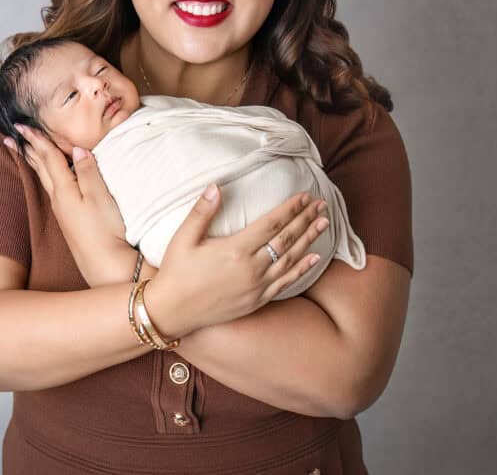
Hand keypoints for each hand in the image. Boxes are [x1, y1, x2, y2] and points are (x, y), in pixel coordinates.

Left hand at [6, 125, 131, 283]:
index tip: (22, 125)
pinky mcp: (69, 219)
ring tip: (23, 151)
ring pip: (45, 179)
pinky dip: (46, 175)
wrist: (106, 266)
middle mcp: (59, 199)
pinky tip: (50, 177)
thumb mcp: (100, 196)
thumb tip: (77, 150)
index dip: (37, 139)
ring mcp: (63, 211)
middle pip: (40, 168)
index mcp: (64, 190)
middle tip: (11, 135)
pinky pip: (53, 189)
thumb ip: (88, 171)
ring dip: (34, 162)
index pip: (48, 158)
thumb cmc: (106, 230)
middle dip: (27, 149)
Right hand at [146, 184, 328, 338]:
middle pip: (286, 239)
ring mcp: (256, 286)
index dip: (290, 208)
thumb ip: (202, 211)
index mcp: (234, 250)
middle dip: (305, 220)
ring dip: (309, 240)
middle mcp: (250, 268)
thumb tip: (216, 186)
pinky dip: (302, 270)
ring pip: (291, 259)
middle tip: (321, 205)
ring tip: (324, 224)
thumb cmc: (175, 272)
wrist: (172, 311)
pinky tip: (315, 259)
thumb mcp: (183, 238)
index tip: (305, 196)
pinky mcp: (256, 300)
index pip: (271, 224)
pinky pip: (286, 283)